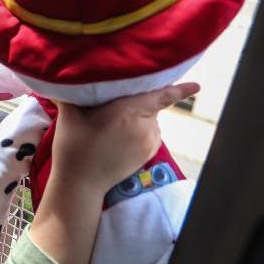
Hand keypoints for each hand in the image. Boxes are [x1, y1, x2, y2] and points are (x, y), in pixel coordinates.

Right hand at [28, 82, 198, 263]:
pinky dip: (141, 129)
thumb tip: (66, 78)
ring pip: (150, 118)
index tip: (197, 86)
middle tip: (112, 105)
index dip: (179, 89)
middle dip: (136, 100)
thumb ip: (72, 94)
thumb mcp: (69, 117)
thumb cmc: (73, 149)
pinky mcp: (150, 153)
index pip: (159, 96)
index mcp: (126, 111)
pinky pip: (151, 132)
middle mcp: (144, 126)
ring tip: (113, 124)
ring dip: (138, 115)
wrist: (81, 184)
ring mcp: (149, 141)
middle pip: (149, 103)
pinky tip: (121, 135)